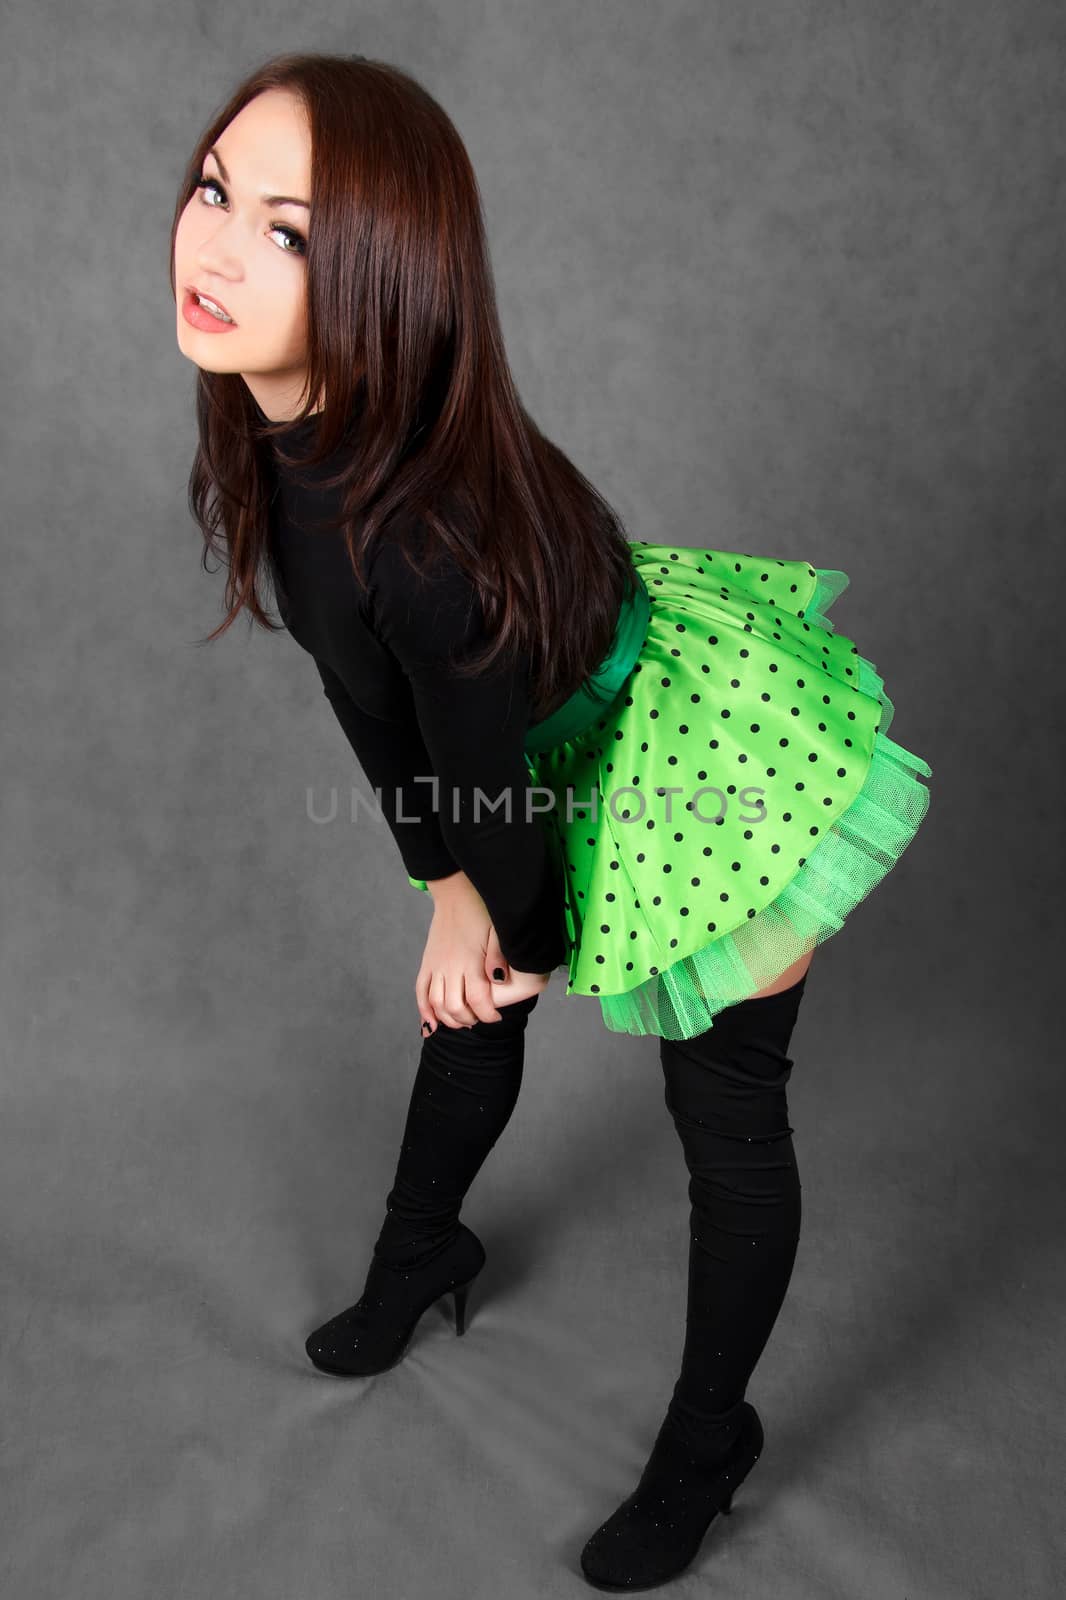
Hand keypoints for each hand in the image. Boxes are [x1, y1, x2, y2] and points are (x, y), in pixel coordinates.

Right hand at [415, 872, 551, 1032]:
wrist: (456, 895)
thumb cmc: (481, 913)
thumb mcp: (497, 933)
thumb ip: (498, 957)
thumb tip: (499, 980)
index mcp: (471, 961)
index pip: (478, 1000)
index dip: (488, 1015)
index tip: (496, 1016)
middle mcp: (450, 966)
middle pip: (454, 1007)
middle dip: (468, 1019)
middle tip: (479, 1018)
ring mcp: (435, 965)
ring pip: (436, 1004)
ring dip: (448, 1019)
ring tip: (461, 1020)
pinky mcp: (426, 963)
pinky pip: (420, 991)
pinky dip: (424, 1010)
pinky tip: (431, 1023)